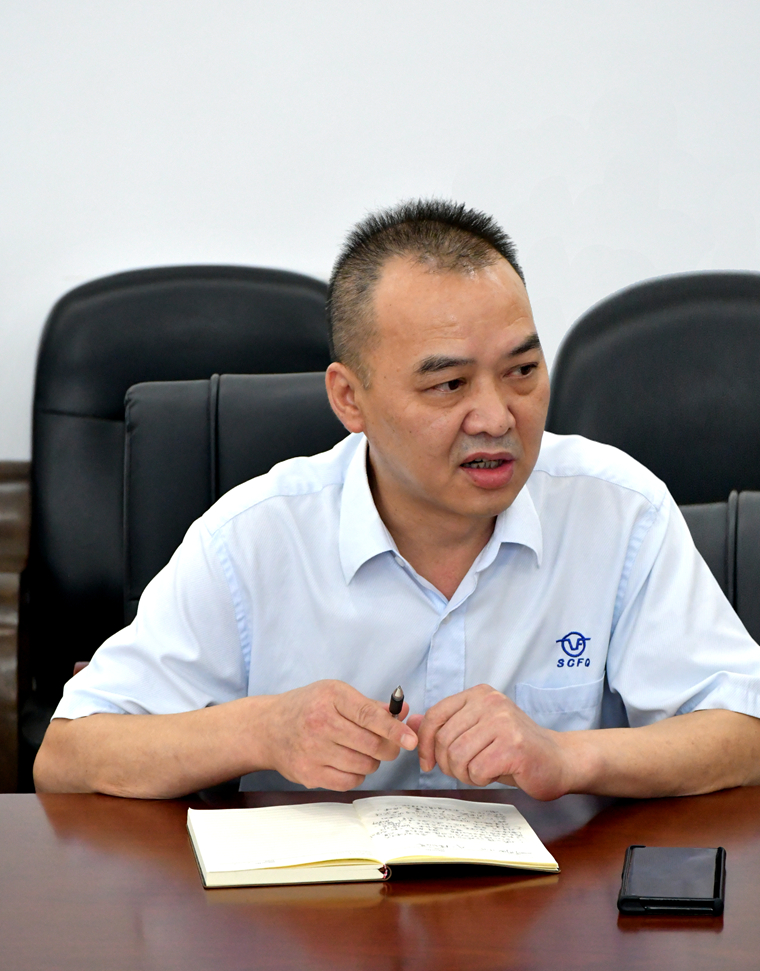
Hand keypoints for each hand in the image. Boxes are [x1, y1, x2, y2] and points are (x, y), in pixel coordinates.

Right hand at [261, 680, 416, 790]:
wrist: (269, 728)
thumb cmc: (308, 707)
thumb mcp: (335, 694)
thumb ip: (370, 706)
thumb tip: (404, 712)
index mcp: (331, 697)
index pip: (369, 716)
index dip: (394, 730)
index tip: (411, 740)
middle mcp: (320, 723)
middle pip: (371, 745)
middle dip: (388, 748)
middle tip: (387, 746)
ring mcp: (312, 750)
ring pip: (364, 765)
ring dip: (371, 762)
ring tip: (361, 751)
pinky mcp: (308, 773)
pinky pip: (349, 781)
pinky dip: (356, 774)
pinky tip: (348, 763)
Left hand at [408, 684, 572, 799]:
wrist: (558, 760)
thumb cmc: (513, 749)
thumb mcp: (476, 731)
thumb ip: (445, 726)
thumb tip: (409, 723)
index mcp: (479, 694)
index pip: (435, 715)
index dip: (424, 742)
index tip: (426, 762)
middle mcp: (491, 702)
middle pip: (444, 739)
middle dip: (448, 764)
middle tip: (465, 771)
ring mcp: (503, 722)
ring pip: (457, 756)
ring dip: (464, 773)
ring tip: (481, 771)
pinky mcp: (513, 746)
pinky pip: (477, 770)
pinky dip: (480, 780)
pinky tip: (494, 774)